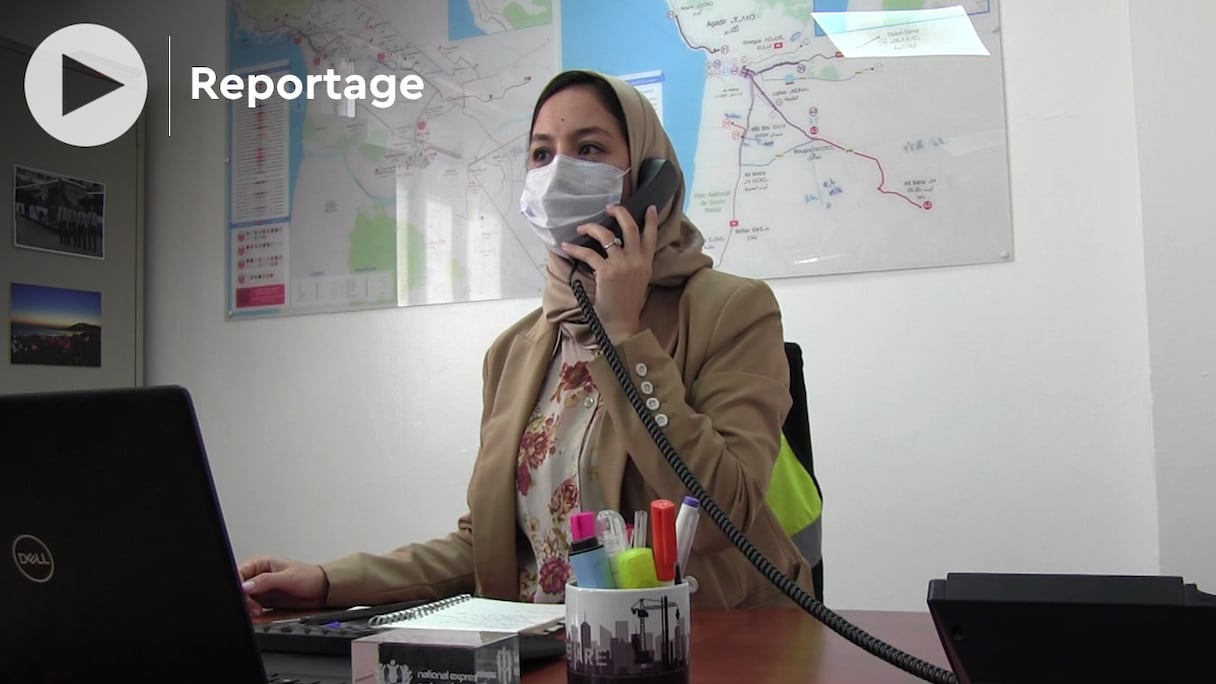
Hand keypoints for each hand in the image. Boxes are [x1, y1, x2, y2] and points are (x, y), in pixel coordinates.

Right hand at [237, 555, 328, 615]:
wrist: (322, 591)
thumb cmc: (309, 577)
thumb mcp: (287, 578)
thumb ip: (265, 581)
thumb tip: (246, 585)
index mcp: (262, 563)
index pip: (240, 572)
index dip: (238, 585)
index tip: (242, 595)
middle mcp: (259, 575)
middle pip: (240, 588)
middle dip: (244, 599)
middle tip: (254, 607)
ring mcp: (262, 589)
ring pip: (245, 599)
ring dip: (249, 607)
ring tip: (259, 611)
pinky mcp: (266, 600)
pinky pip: (253, 607)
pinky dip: (254, 612)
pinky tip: (260, 614)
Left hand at [561, 204, 659, 342]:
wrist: (623, 324)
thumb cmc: (627, 305)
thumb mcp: (639, 281)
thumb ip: (634, 265)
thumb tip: (620, 250)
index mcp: (646, 263)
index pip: (651, 236)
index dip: (650, 219)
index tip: (648, 206)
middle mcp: (636, 260)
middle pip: (630, 227)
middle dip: (619, 212)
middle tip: (609, 207)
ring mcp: (622, 265)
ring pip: (606, 235)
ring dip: (592, 227)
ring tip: (582, 227)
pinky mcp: (606, 271)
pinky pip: (588, 253)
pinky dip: (575, 248)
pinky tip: (567, 246)